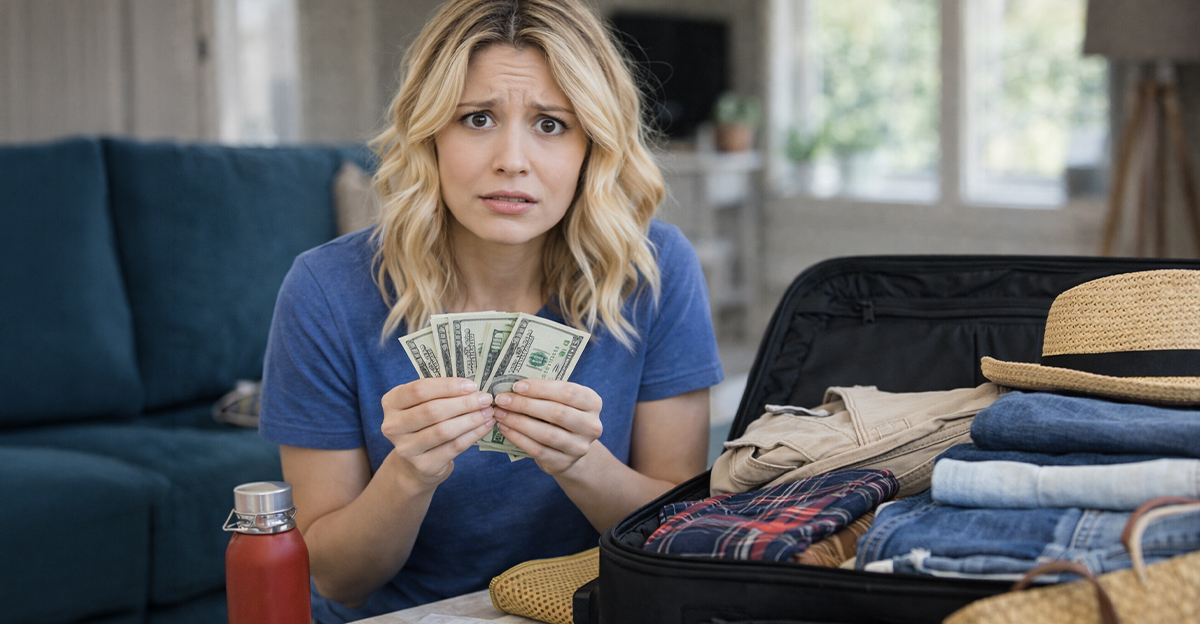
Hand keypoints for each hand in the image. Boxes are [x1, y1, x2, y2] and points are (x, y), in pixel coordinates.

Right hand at [380, 378, 494, 485]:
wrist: (415, 463)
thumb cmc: (424, 424)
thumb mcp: (422, 404)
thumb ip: (440, 393)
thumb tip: (473, 388)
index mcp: (391, 403)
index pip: (419, 390)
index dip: (448, 386)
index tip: (472, 385)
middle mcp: (392, 426)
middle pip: (432, 410)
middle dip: (464, 403)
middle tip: (485, 399)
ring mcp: (406, 449)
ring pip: (444, 430)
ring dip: (471, 419)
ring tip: (488, 412)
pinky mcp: (423, 466)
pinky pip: (453, 447)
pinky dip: (473, 435)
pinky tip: (485, 427)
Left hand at [492, 380, 602, 474]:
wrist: (571, 449)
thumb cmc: (562, 416)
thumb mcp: (562, 401)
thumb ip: (546, 392)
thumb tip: (514, 387)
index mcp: (593, 403)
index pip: (568, 392)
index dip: (541, 388)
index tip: (517, 386)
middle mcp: (591, 426)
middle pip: (556, 413)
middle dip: (525, 405)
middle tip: (502, 399)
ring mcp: (579, 447)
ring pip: (546, 433)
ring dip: (518, 422)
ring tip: (499, 414)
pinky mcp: (564, 463)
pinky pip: (538, 450)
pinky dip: (518, 438)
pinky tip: (505, 429)